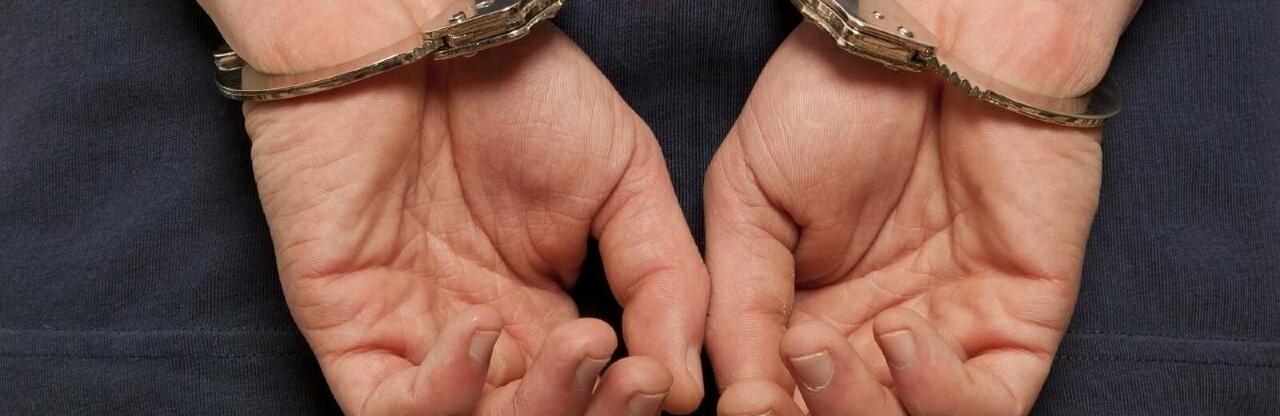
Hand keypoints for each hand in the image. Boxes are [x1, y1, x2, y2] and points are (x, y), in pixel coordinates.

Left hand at [199, 2, 708, 414]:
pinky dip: (441, 402)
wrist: (424, 31)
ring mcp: (415, 333)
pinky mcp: (349, 323)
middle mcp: (484, 333)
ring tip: (573, 344)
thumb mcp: (627, 177)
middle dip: (589, 415)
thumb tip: (689, 390)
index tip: (661, 374)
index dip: (627, 403)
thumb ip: (664, 279)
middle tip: (628, 370)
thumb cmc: (521, 88)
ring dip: (533, 414)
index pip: (589, 397)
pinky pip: (386, 411)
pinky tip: (477, 331)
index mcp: (544, 309)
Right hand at [705, 1, 1138, 414]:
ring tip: (821, 354)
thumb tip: (734, 403)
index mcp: (809, 315)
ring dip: (858, 413)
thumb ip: (737, 303)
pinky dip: (940, 399)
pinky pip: (989, 405)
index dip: (764, 413)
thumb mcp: (747, 201)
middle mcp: (877, 336)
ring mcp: (951, 333)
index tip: (739, 403)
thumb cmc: (831, 98)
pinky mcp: (1020, 320)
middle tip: (780, 378)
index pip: (785, 400)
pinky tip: (902, 336)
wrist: (928, 33)